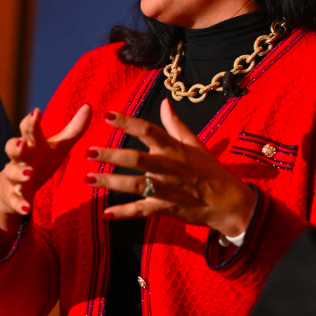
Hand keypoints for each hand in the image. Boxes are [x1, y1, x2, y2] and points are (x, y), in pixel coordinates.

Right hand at [0, 104, 91, 231]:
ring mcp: (15, 178)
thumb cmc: (40, 161)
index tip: (37, 112)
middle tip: (22, 143)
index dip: (31, 120)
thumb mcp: (58, 146)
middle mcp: (20, 159)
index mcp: (32, 144)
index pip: (28, 129)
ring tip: (29, 173)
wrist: (14, 188)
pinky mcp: (14, 197)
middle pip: (13, 148)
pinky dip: (20, 204)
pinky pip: (15, 200)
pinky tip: (27, 208)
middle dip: (16, 145)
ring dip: (19, 173)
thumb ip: (73, 129)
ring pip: (11, 173)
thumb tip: (89, 106)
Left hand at [85, 98, 255, 237]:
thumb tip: (164, 102)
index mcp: (174, 149)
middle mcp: (168, 168)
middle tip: (88, 151)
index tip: (107, 115)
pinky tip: (106, 213)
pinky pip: (141, 211)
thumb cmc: (210, 170)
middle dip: (111, 155)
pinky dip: (124, 212)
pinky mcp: (165, 209)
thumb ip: (175, 125)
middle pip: (136, 159)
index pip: (148, 131)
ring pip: (134, 185)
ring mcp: (166, 190)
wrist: (227, 203)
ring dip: (110, 182)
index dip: (127, 122)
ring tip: (88, 178)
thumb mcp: (195, 144)